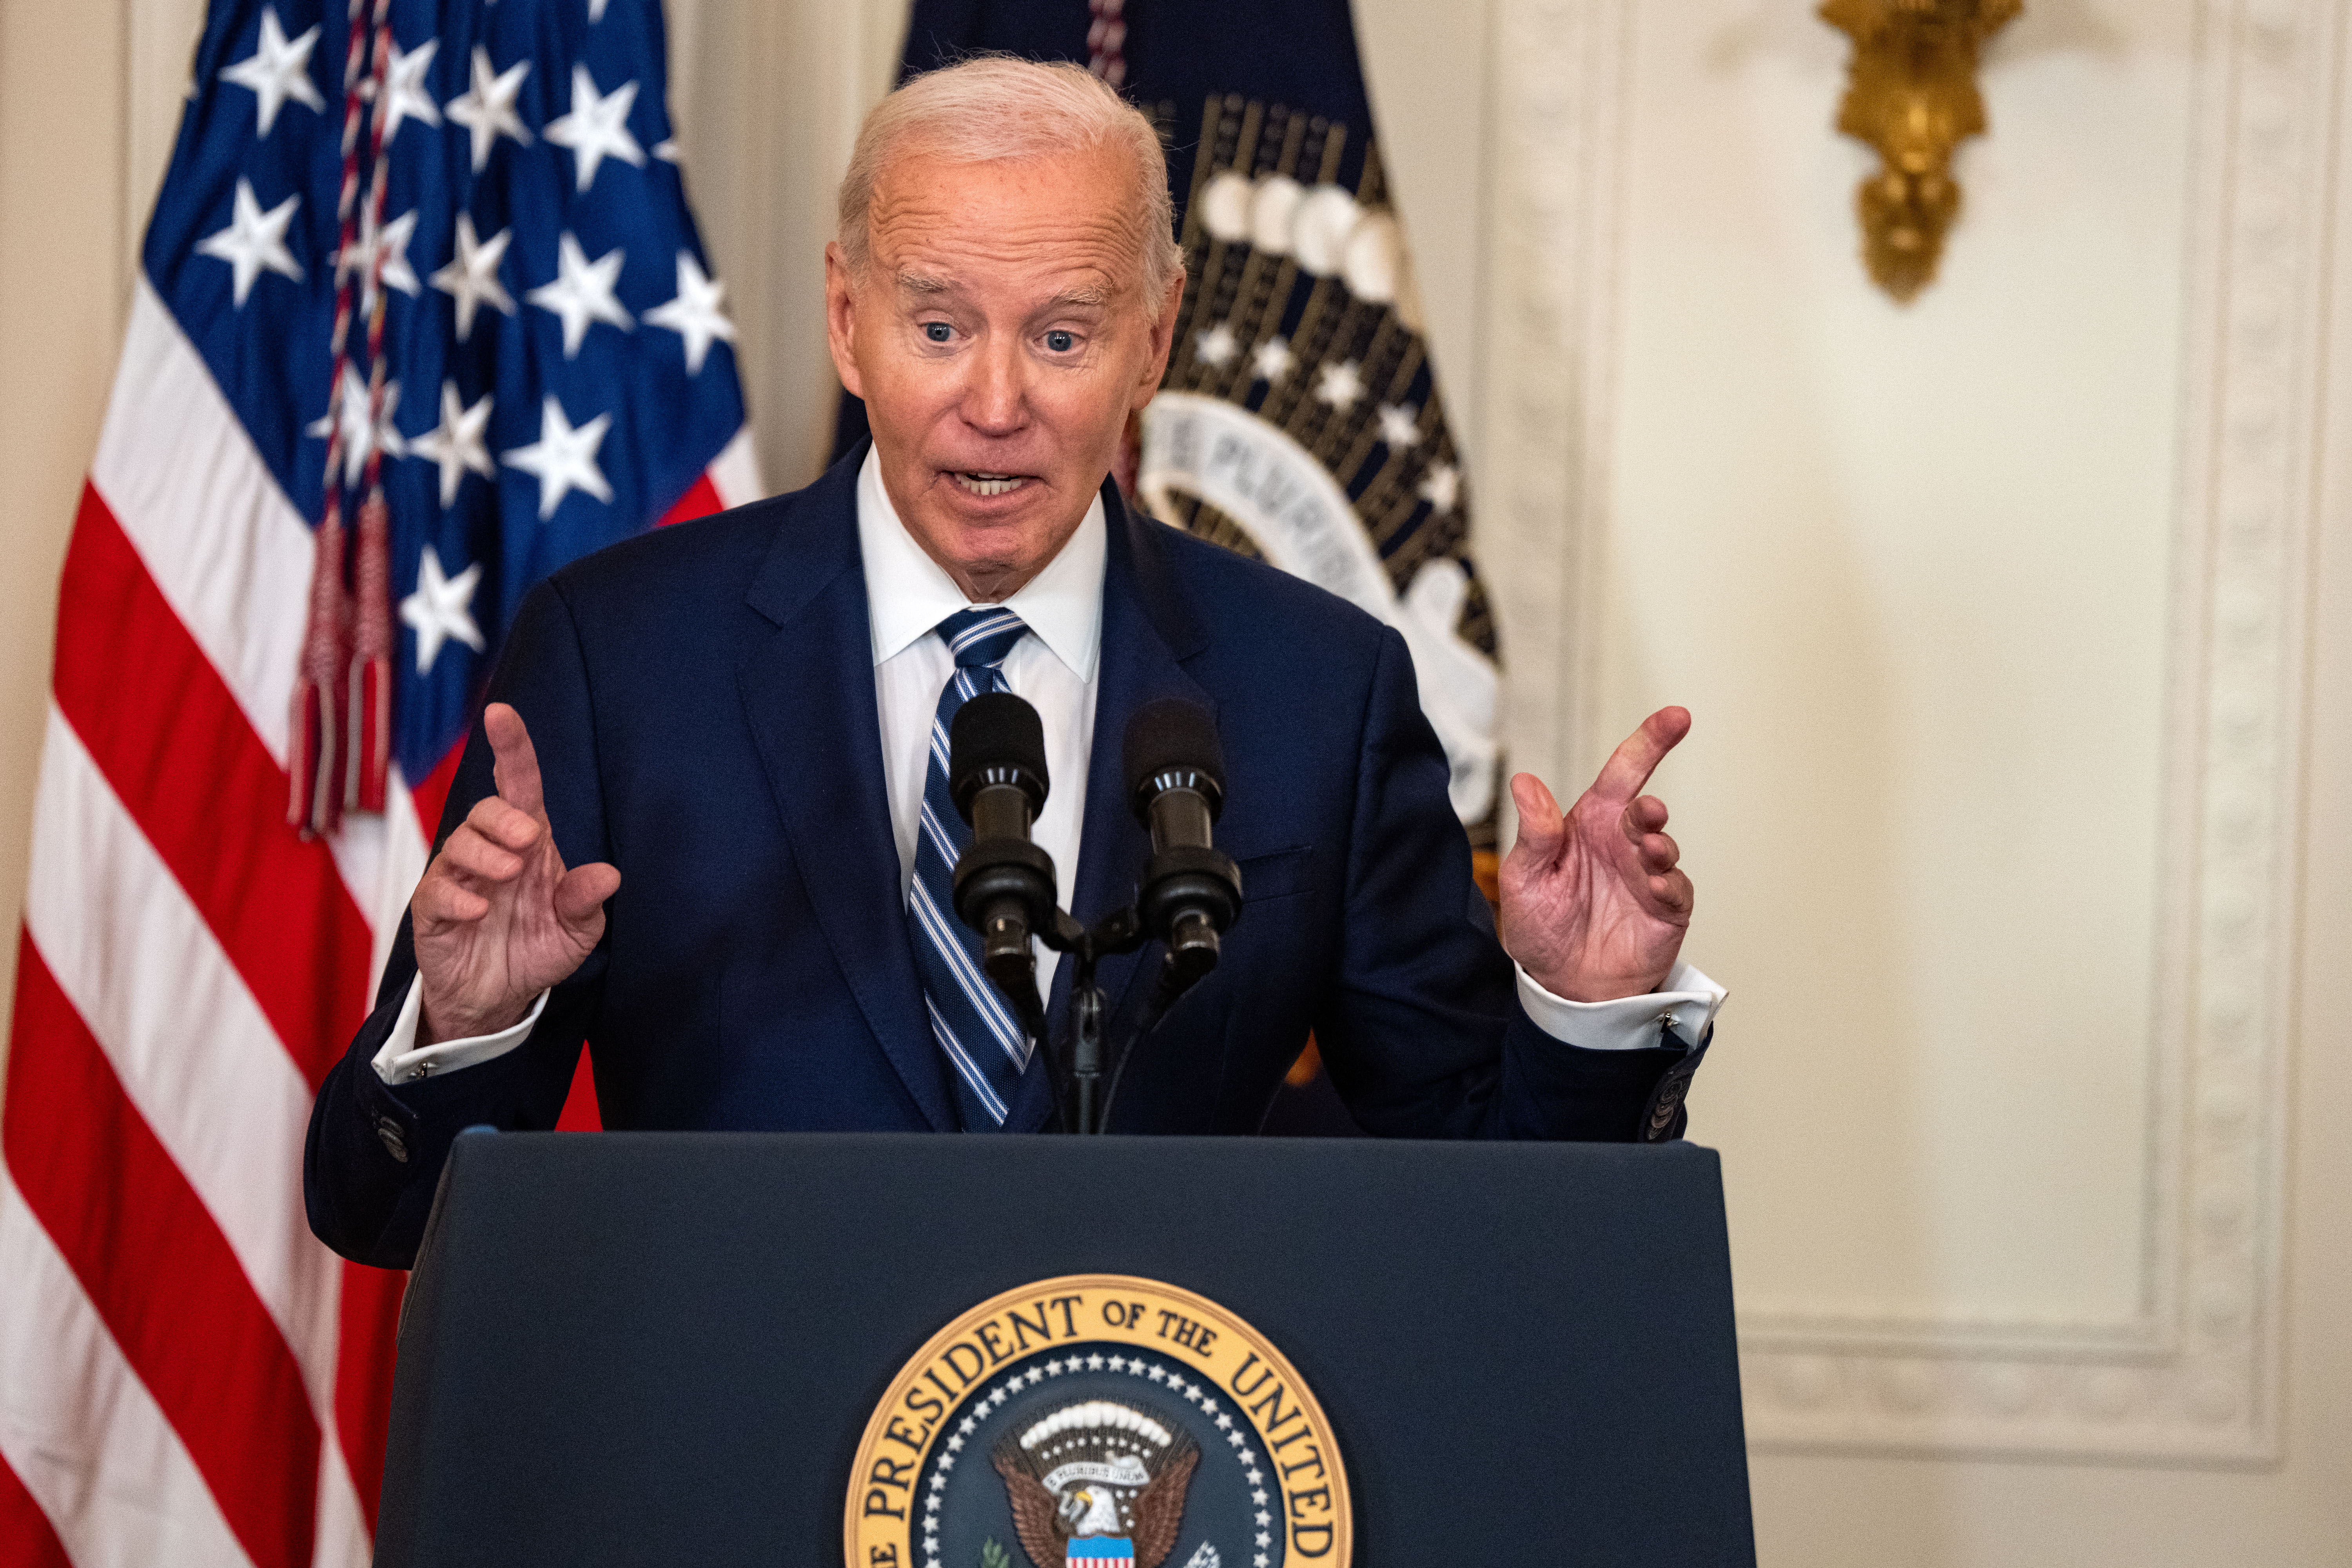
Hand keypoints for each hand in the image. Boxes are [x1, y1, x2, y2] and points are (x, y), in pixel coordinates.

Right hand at [410, 703, 619, 1044]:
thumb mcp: (577, 931)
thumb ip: (587, 902)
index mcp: (529, 845)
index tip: (500, 713)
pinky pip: (436, 892)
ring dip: (485, 854)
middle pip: (485, 810)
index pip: (518, 785)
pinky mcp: (433, 911)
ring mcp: (458, 879)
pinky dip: (458, 896)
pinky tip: (479, 909)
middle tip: (529, 841)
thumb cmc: (535, 949)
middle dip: (504, 817)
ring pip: (458, 844)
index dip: (511, 748)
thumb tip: (608, 875)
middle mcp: (491, 853)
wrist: (500, 999)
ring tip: (509, 876)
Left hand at [1499, 707, 1693, 1002]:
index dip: (1649, 742)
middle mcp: (1623, 844)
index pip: (1622, 773)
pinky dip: (1668, 884)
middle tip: (1646, 812)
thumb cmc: (1541, 928)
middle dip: (1650, 806)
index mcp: (1590, 825)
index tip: (1677, 716)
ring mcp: (1647, 875)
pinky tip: (1653, 887)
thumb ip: (1534, 833)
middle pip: (1647, 807)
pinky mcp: (1665, 910)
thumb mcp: (1525, 878)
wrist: (1562, 986)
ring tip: (1647, 851)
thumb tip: (1525, 782)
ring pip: (1664, 845)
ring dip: (1658, 844)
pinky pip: (1676, 888)